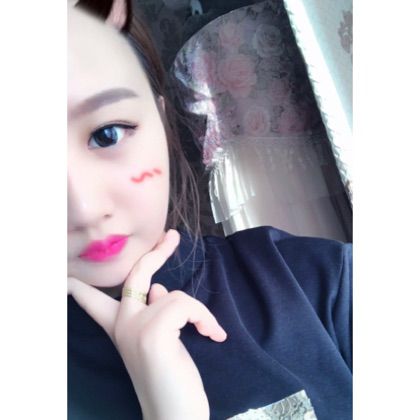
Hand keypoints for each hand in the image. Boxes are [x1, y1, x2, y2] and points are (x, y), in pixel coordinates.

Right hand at [68, 229, 226, 419]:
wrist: (174, 415)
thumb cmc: (169, 380)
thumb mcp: (157, 341)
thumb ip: (153, 313)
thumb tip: (158, 288)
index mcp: (120, 328)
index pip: (92, 300)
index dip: (82, 285)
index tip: (65, 275)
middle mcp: (122, 324)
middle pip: (136, 274)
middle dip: (156, 253)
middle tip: (172, 236)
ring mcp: (135, 327)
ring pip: (174, 295)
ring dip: (198, 312)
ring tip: (207, 331)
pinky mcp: (154, 332)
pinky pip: (187, 305)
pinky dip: (205, 317)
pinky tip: (212, 335)